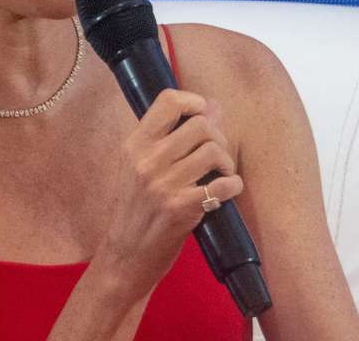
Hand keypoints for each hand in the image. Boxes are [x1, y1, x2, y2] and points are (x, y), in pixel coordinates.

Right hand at [99, 89, 242, 293]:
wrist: (124, 257)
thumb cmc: (136, 210)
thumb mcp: (142, 168)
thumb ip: (173, 136)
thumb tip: (212, 105)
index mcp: (134, 145)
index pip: (169, 100)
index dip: (195, 101)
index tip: (204, 115)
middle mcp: (147, 161)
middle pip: (201, 124)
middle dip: (218, 137)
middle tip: (218, 156)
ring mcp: (163, 185)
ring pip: (214, 151)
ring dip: (227, 163)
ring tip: (222, 174)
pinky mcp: (181, 209)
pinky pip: (223, 184)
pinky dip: (233, 185)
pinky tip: (227, 191)